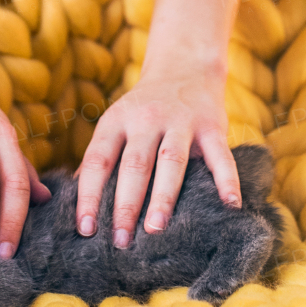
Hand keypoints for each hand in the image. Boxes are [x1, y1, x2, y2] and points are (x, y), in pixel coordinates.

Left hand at [74, 60, 240, 247]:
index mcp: (117, 121)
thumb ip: (100, 157)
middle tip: (120, 241)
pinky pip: (220, 156)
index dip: (89, 195)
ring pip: (171, 161)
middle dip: (126, 204)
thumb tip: (75, 197)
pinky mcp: (211, 125)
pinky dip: (227, 180)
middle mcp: (146, 120)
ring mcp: (180, 122)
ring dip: (163, 196)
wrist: (184, 65)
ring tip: (156, 228)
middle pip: (134, 165)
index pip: (98, 161)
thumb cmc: (143, 108)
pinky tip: (230, 204)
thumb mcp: (116, 122)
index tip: (85, 229)